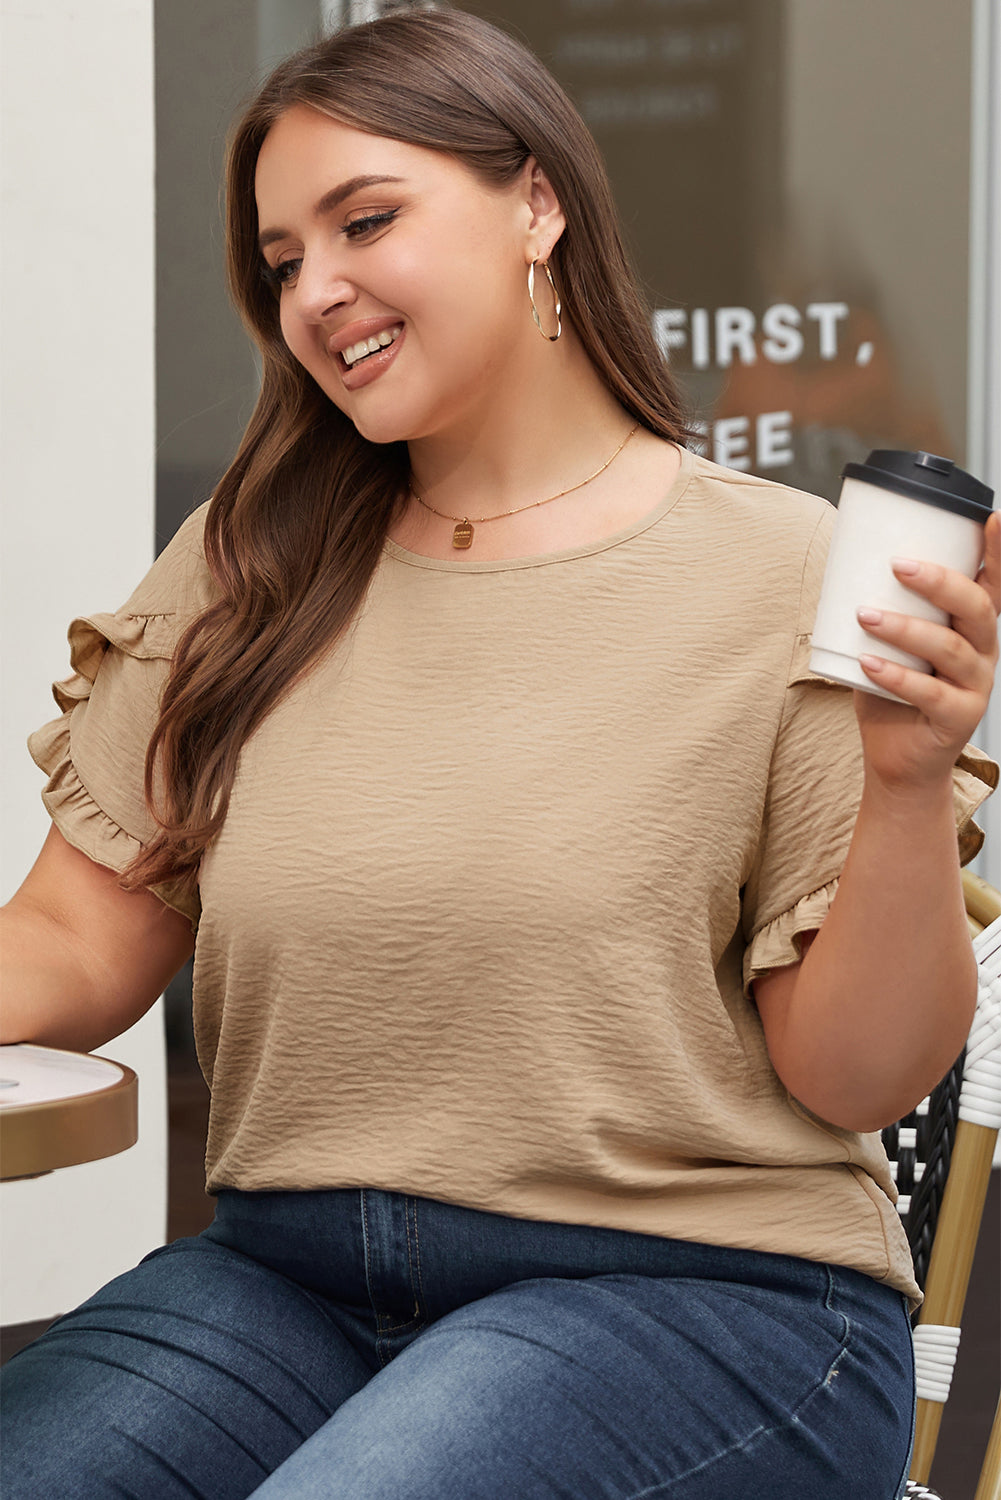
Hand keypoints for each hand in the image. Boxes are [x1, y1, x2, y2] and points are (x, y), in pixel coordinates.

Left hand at [852, 509, 999, 789]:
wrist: (897, 759)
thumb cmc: (892, 693)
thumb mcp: (892, 643)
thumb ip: (883, 607)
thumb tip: (842, 564)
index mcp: (971, 627)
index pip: (994, 582)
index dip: (999, 551)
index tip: (994, 517)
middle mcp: (982, 652)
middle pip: (976, 608)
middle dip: (939, 581)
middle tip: (898, 565)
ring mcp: (974, 686)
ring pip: (950, 648)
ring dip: (905, 628)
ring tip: (866, 615)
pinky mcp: (957, 718)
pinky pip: (929, 693)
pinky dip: (896, 676)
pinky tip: (868, 663)